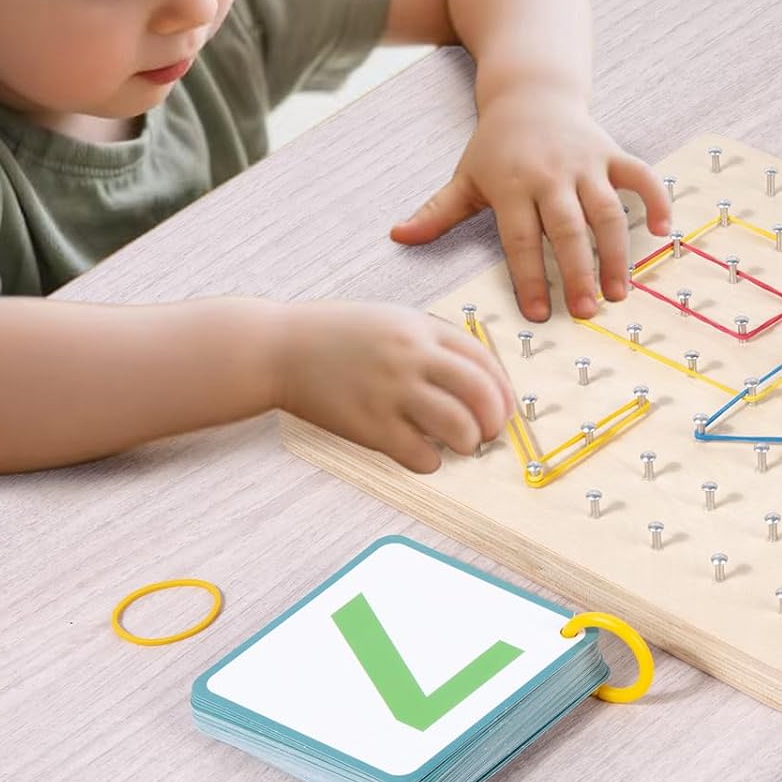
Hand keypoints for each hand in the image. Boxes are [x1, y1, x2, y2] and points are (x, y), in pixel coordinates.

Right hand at [274, 301, 512, 472]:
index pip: (484, 361)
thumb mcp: (392, 320)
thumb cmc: (337, 336)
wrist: (278, 349)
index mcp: (420, 328)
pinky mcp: (369, 426)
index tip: (503, 408)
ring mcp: (390, 392)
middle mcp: (410, 356)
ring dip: (469, 443)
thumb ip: (433, 342)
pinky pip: (421, 456)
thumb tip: (479, 380)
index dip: (503, 390)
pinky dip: (432, 461)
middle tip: (488, 432)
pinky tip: (423, 454)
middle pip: (481, 393)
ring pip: (459, 428)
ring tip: (460, 445)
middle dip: (495, 420)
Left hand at [389, 88, 671, 321]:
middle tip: (586, 312)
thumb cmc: (496, 145)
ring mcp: (585, 163)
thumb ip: (436, 212)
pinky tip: (663, 232)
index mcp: (511, 185)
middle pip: (566, 229)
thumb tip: (397, 237)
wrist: (530, 92)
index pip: (520, 239)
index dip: (529, 278)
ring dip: (616, 253)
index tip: (540, 314)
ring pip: (606, 210)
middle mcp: (550, 174)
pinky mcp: (611, 152)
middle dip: (577, 272)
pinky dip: (655, 200)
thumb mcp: (465, 176)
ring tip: (619, 292)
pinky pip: (639, 175)